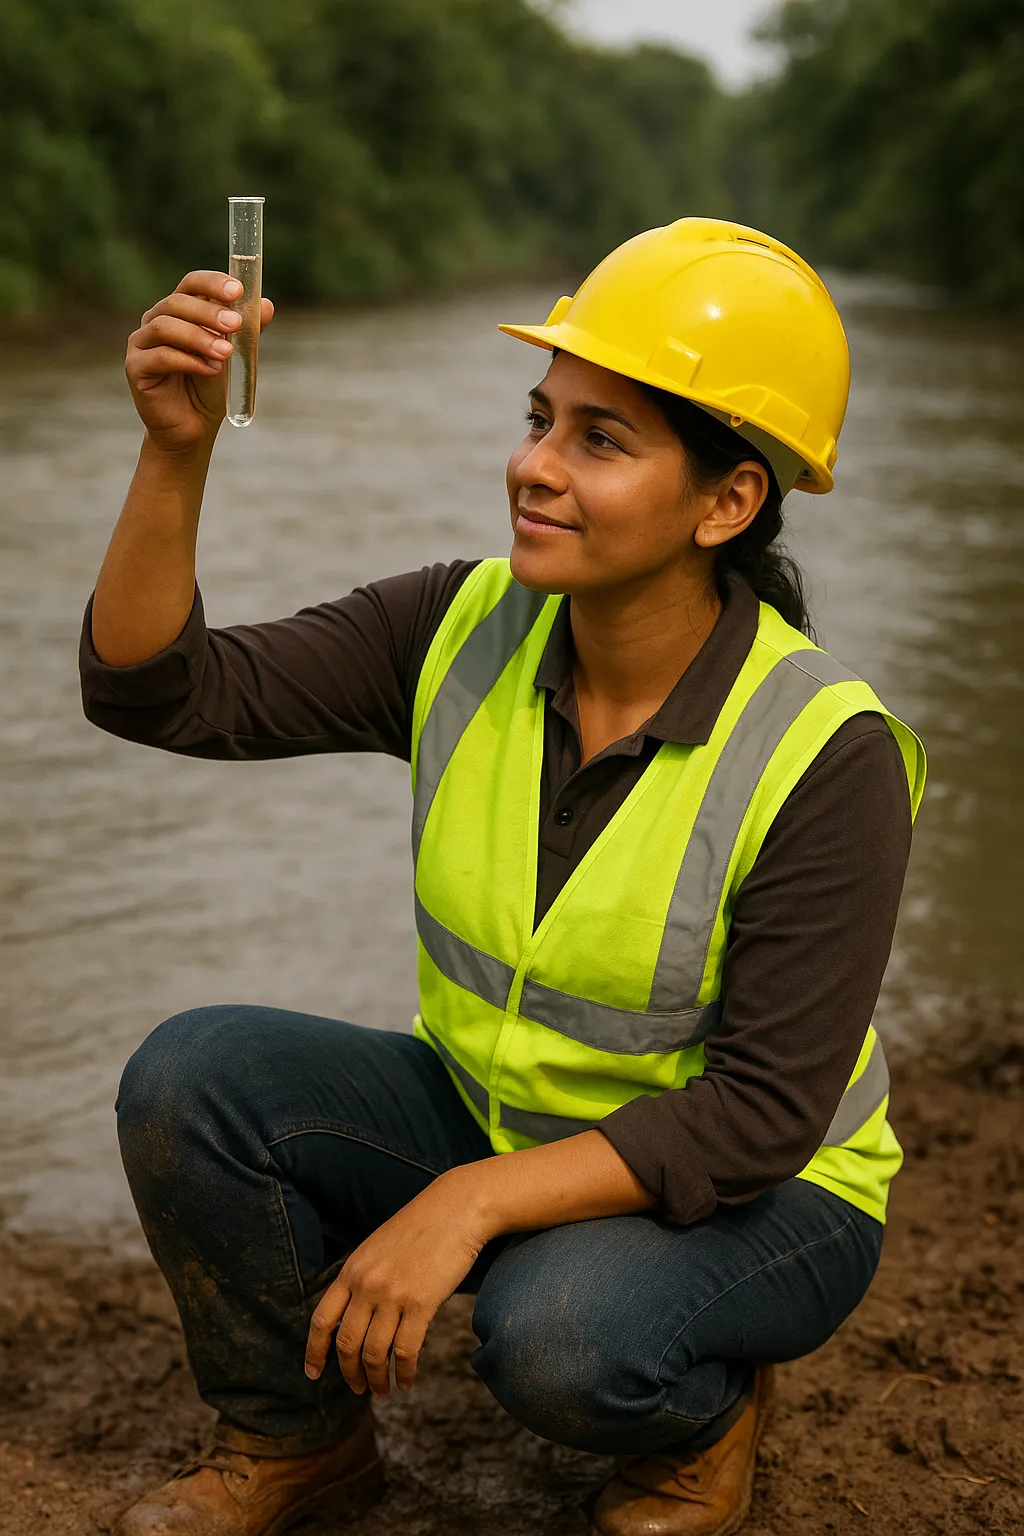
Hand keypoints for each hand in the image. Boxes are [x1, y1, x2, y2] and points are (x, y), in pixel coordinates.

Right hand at [125, 271, 274, 453]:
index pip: (191, 284)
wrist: (193, 427)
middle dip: (209, 311)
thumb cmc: (210, 386)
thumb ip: (247, 331)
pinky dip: (188, 361)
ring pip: (166, 326)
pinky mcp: (135, 367)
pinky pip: (160, 356)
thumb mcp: (234, 355)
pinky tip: (211, 370)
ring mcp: (141, 342)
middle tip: (236, 324)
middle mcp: (156, 320)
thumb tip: (267, 305)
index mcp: (179, 310)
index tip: (238, 290)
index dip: (212, 282)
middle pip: (177, 302)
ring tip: (226, 353)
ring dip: (200, 337)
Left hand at [304, 1172, 484, 1397]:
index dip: (315, 1351)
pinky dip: (404, 1373)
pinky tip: (407, 1382)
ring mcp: (393, 1295)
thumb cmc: (421, 1227)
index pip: (322, 1320)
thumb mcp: (377, 1248)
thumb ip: (363, 1278)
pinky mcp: (421, 1304)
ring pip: (374, 1354)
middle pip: (346, 1343)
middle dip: (349, 1373)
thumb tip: (355, 1316)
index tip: (313, 1373)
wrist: (456, 1209)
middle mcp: (366, 1285)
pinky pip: (406, 1351)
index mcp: (352, 1270)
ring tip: (383, 1390)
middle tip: (358, 1388)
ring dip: (376, 1380)